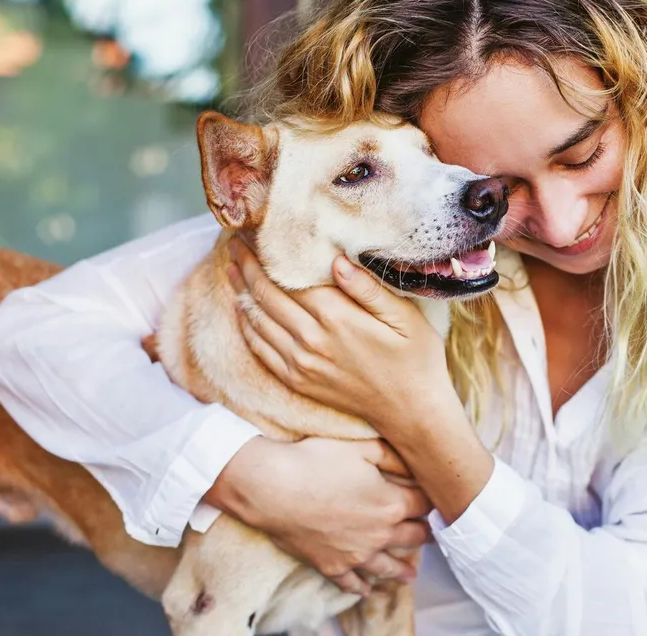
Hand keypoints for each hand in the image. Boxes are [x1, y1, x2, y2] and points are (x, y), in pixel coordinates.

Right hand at [205, 436, 431, 594]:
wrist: (274, 489)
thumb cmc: (316, 462)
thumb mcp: (360, 448)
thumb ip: (391, 456)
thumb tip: (412, 461)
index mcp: (392, 503)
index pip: (424, 504)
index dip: (431, 500)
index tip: (434, 499)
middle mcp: (380, 534)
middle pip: (413, 536)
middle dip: (424, 534)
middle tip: (430, 534)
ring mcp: (356, 555)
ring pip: (388, 566)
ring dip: (402, 570)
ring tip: (411, 575)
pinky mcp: (332, 566)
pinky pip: (352, 583)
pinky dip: (362, 587)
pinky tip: (367, 589)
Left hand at [227, 237, 456, 433]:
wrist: (411, 412)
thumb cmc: (415, 359)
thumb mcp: (405, 317)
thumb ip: (368, 288)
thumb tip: (336, 259)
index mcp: (337, 318)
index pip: (288, 278)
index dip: (266, 255)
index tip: (254, 234)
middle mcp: (312, 340)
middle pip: (266, 295)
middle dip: (247, 267)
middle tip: (234, 243)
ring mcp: (301, 364)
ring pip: (258, 321)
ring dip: (241, 292)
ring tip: (231, 268)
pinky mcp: (298, 381)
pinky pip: (260, 350)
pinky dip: (247, 326)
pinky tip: (243, 310)